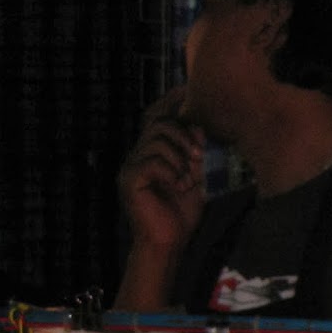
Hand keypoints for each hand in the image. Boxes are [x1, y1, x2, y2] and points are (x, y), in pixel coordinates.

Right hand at [119, 87, 205, 251]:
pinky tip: (178, 186)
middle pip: (158, 123)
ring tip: (188, 178)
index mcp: (153, 152)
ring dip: (179, 157)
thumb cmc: (182, 213)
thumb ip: (197, 154)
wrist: (169, 242)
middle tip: (198, 156)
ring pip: (156, 140)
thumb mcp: (196, 178)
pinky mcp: (129, 180)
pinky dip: (170, 171)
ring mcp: (131, 166)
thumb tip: (202, 129)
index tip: (188, 90)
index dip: (170, 103)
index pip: (157, 117)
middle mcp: (138, 155)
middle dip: (183, 134)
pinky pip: (151, 161)